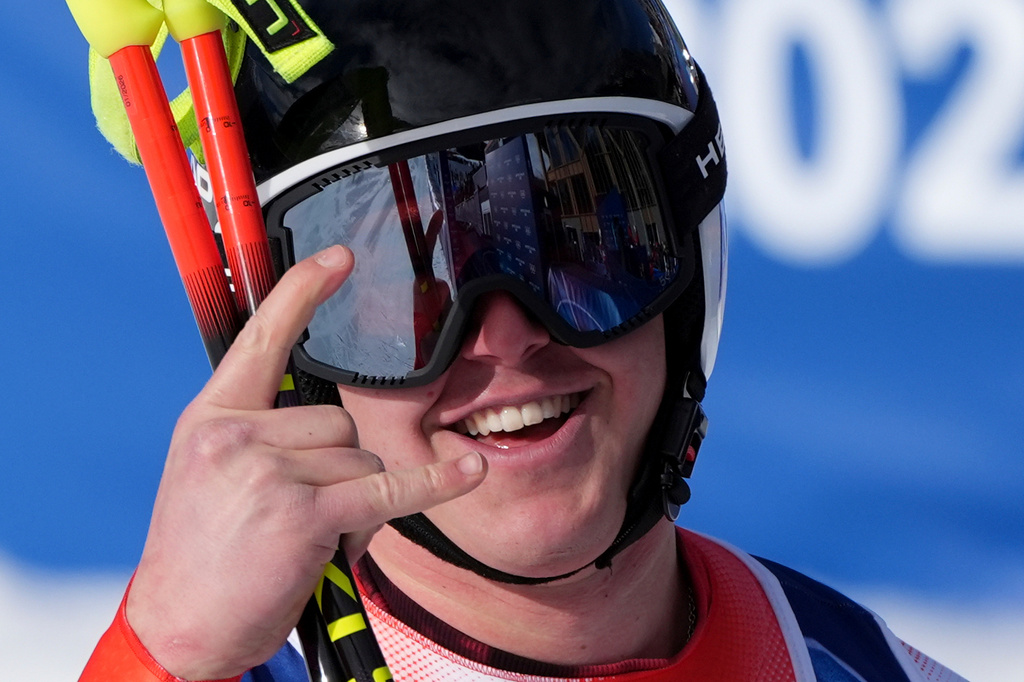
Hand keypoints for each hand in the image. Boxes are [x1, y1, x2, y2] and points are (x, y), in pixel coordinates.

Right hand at [126, 246, 486, 679]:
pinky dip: (430, 485)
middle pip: (338, 420)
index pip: (264, 339)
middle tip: (294, 519)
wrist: (178, 629)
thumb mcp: (209, 476)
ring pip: (362, 458)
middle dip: (338, 469)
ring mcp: (266, 470)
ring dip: (355, 501)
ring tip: (303, 542)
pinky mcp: (301, 512)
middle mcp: (235, 434)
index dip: (303, 292)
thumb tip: (331, 427)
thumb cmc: (201, 557)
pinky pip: (385, 488)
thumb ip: (261, 435)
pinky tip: (467, 471)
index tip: (338, 257)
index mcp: (211, 417)